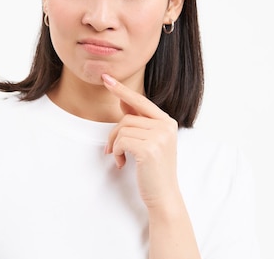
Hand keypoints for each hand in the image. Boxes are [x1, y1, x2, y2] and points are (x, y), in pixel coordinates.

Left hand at [102, 73, 180, 209]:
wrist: (163, 196)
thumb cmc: (154, 170)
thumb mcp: (149, 142)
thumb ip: (138, 122)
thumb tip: (122, 101)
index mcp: (167, 122)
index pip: (140, 101)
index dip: (122, 90)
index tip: (106, 78)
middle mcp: (166, 126)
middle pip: (127, 118)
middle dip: (114, 133)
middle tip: (112, 150)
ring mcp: (159, 136)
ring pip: (122, 129)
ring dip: (116, 145)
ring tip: (121, 158)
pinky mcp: (149, 148)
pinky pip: (121, 140)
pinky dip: (117, 152)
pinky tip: (123, 163)